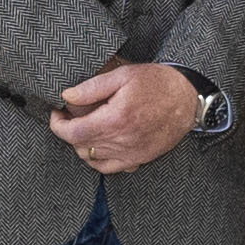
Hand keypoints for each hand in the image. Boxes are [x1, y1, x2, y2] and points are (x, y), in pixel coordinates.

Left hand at [50, 60, 207, 175]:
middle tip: (71, 116)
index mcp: (115, 119)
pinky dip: (99, 159)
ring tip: (86, 128)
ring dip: (83, 145)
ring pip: (92, 159)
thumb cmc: (156, 83)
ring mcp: (132, 153)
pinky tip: (101, 143)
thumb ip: (92, 87)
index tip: (57, 114)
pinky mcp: (140, 158)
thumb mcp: (123, 75)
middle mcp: (122, 140)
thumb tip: (67, 96)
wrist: (188, 97)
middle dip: (69, 132)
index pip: (73, 133)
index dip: (58, 125)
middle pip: (81, 146)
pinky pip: (111, 168)